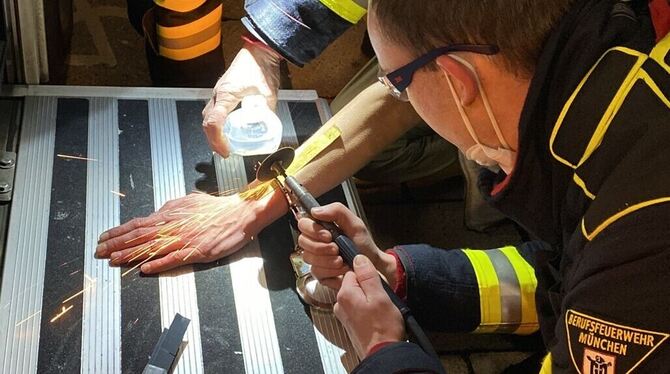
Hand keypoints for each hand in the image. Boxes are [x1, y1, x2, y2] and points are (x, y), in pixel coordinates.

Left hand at [96, 192, 262, 272]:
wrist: (241, 214)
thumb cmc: (216, 209)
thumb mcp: (189, 202)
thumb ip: (170, 209)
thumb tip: (155, 214)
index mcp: (170, 215)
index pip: (137, 223)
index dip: (118, 232)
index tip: (103, 238)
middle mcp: (173, 227)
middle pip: (139, 236)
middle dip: (116, 244)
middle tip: (98, 252)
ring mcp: (185, 239)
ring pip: (152, 248)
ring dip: (131, 255)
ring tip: (113, 261)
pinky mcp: (197, 251)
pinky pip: (174, 259)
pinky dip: (159, 264)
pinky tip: (145, 269)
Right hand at [202, 41, 280, 156]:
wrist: (258, 51)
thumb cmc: (260, 67)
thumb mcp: (268, 93)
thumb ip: (268, 112)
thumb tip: (268, 129)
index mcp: (226, 95)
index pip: (214, 123)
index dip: (218, 141)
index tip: (226, 151)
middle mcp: (218, 95)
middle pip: (208, 123)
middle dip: (214, 141)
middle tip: (226, 152)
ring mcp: (218, 93)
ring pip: (209, 117)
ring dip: (214, 133)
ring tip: (225, 144)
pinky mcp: (222, 92)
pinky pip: (214, 111)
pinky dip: (218, 124)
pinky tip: (227, 130)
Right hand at [297, 202, 396, 288]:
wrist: (371, 263)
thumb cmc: (362, 243)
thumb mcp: (354, 223)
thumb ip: (337, 211)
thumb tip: (315, 211)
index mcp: (321, 227)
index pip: (303, 224)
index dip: (313, 230)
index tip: (328, 235)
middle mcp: (315, 241)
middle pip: (303, 241)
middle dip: (321, 247)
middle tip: (337, 249)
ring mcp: (315, 258)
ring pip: (308, 258)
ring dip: (327, 259)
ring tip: (342, 259)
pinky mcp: (319, 272)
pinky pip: (316, 272)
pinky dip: (331, 271)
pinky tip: (341, 268)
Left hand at [335, 255, 403, 358]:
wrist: (384, 353)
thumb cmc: (383, 327)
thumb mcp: (380, 295)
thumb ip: (367, 275)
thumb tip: (358, 258)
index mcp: (345, 293)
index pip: (353, 271)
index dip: (368, 275)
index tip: (377, 285)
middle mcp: (340, 303)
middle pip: (355, 283)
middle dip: (369, 287)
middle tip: (381, 299)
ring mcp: (344, 314)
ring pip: (358, 296)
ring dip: (369, 299)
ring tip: (381, 310)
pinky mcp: (350, 323)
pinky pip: (358, 308)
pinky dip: (368, 310)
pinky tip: (377, 317)